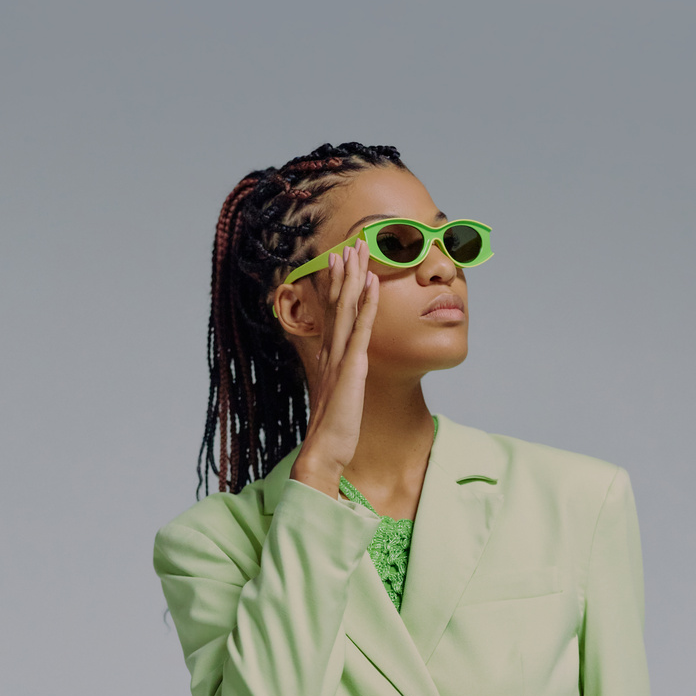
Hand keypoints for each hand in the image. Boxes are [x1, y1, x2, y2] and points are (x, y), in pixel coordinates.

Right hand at [291, 238, 378, 490]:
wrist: (324, 450)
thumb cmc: (333, 432)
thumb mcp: (338, 400)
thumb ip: (341, 383)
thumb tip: (344, 377)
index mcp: (328, 358)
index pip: (334, 315)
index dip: (337, 287)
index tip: (340, 263)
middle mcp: (331, 352)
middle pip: (338, 304)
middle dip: (344, 272)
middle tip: (350, 245)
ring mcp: (340, 358)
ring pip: (348, 308)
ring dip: (354, 277)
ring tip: (358, 250)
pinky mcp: (351, 367)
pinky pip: (362, 328)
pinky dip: (367, 303)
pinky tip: (372, 283)